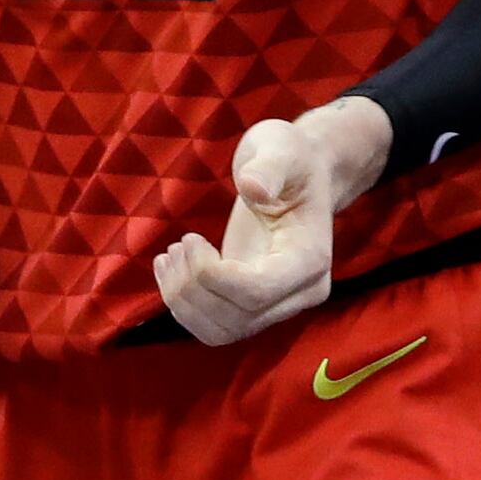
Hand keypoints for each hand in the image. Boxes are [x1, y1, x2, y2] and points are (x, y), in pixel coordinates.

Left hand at [153, 100, 393, 346]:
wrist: (300, 173)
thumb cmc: (291, 157)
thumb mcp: (280, 147)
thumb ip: (269, 166)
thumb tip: (254, 188)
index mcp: (311, 258)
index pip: (258, 291)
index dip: (213, 277)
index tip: (190, 238)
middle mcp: (301, 292)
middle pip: (238, 318)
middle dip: (192, 287)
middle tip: (178, 244)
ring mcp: (278, 304)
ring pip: (222, 332)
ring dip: (183, 302)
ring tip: (169, 257)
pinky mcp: (254, 306)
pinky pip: (214, 327)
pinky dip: (183, 307)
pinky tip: (170, 270)